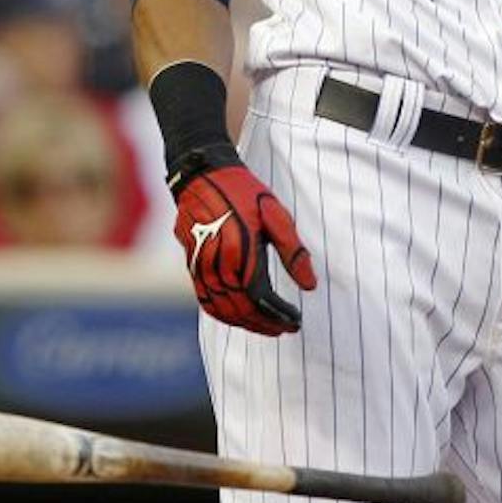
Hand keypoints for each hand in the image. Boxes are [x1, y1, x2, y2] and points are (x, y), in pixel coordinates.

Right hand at [172, 161, 316, 336]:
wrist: (201, 174)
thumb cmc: (243, 191)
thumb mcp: (276, 214)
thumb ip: (294, 252)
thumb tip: (310, 286)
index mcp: (242, 251)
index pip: (261, 299)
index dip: (279, 315)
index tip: (296, 321)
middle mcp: (218, 263)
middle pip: (242, 309)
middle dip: (265, 324)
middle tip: (285, 328)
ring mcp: (200, 266)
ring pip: (222, 309)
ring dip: (245, 323)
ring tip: (266, 326)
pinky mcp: (191, 264)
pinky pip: (205, 299)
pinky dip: (223, 314)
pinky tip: (239, 315)